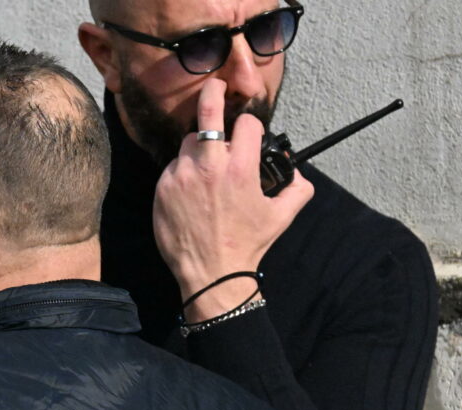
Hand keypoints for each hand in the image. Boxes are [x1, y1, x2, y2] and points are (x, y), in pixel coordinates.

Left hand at [153, 79, 313, 322]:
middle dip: (214, 92)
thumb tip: (298, 172)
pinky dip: (182, 172)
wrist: (210, 272)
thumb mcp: (281, 216)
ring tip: (206, 168)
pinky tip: (191, 191)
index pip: (246, 123)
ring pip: (189, 142)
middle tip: (216, 85)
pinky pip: (173, 167)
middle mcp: (210, 165)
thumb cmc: (246, 245)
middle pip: (208, 110)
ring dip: (198, 147)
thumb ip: (298, 187)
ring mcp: (182, 175)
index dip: (250, 126)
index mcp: (241, 168)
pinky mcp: (163, 187)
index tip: (248, 133)